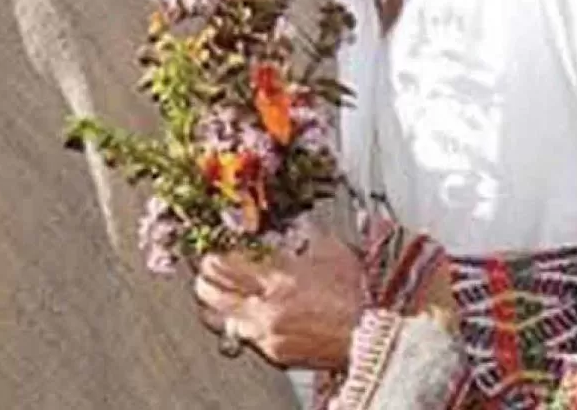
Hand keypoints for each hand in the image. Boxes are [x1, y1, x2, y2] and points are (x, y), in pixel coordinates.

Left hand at [192, 220, 366, 369]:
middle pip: (211, 293)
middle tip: (205, 266)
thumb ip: (300, 233)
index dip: (211, 253)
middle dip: (203, 277)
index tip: (211, 246)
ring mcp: (267, 334)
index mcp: (278, 278)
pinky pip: (243, 337)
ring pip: (219, 320)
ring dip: (215, 303)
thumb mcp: (329, 249)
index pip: (222, 264)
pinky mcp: (275, 354)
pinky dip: (241, 322)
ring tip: (219, 290)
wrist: (373, 333)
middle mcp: (266, 309)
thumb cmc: (357, 292)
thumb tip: (281, 221)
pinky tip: (248, 311)